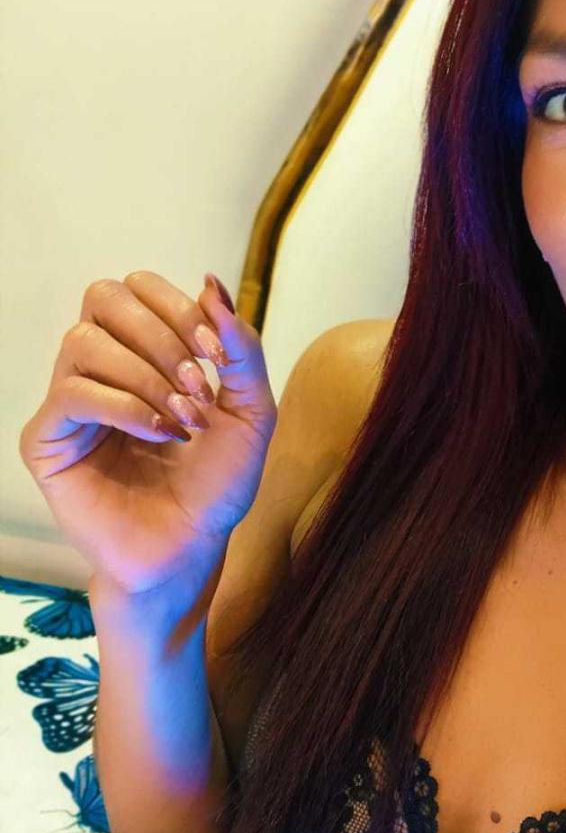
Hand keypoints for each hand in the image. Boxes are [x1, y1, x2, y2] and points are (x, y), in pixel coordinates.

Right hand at [19, 271, 277, 596]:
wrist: (193, 549)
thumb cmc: (217, 487)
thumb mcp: (250, 412)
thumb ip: (241, 350)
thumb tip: (213, 283)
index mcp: (141, 354)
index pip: (138, 289)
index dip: (178, 308)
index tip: (217, 355)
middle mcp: (100, 370)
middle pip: (104, 298)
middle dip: (161, 334)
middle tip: (198, 386)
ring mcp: (70, 404)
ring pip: (84, 342)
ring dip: (146, 375)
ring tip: (183, 420)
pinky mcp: (47, 441)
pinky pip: (72, 394)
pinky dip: (124, 407)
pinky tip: (159, 435)